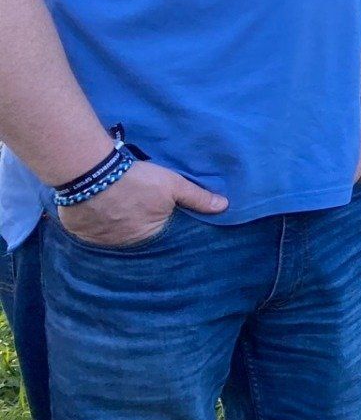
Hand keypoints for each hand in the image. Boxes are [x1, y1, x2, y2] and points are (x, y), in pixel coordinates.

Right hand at [57, 160, 225, 247]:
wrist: (92, 175)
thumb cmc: (138, 180)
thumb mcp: (173, 185)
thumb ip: (197, 198)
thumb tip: (224, 207)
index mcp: (148, 236)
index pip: (157, 232)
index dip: (156, 220)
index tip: (152, 210)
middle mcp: (123, 244)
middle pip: (132, 234)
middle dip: (134, 223)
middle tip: (133, 205)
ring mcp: (98, 240)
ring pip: (110, 233)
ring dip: (113, 223)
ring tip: (115, 205)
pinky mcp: (78, 232)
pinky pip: (88, 230)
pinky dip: (93, 221)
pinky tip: (96, 208)